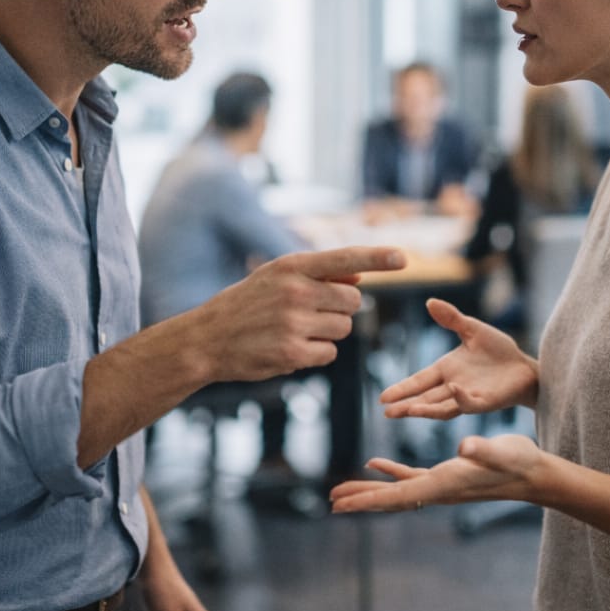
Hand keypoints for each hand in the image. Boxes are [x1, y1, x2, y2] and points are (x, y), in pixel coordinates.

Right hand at [191, 245, 406, 382]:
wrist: (206, 338)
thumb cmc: (246, 304)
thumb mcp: (275, 277)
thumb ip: (317, 275)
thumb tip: (358, 277)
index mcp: (292, 266)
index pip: (344, 257)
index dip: (376, 257)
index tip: (403, 257)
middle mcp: (295, 291)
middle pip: (353, 300)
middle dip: (341, 308)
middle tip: (311, 312)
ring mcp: (294, 323)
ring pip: (344, 328)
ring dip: (328, 332)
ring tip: (294, 329)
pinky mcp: (293, 352)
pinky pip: (330, 353)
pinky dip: (317, 353)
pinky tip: (289, 347)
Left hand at [329, 434, 542, 512]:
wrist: (534, 474)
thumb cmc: (519, 461)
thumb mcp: (501, 451)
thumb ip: (484, 449)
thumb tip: (465, 447)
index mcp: (443, 484)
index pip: (398, 495)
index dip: (367, 499)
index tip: (341, 505)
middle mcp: (437, 489)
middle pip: (390, 498)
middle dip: (360, 499)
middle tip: (330, 502)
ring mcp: (440, 485)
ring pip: (396, 489)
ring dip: (369, 490)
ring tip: (341, 491)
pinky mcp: (446, 476)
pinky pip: (410, 477)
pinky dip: (390, 472)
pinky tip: (374, 464)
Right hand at [380, 298, 537, 419]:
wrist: (525, 366)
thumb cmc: (499, 350)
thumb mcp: (472, 329)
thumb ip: (452, 318)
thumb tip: (429, 302)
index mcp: (446, 370)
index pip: (419, 381)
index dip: (402, 389)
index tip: (383, 397)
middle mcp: (452, 387)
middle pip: (424, 399)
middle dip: (405, 406)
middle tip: (387, 413)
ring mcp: (468, 397)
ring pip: (441, 408)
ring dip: (425, 410)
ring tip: (407, 411)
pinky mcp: (485, 402)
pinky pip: (470, 403)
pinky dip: (461, 399)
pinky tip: (453, 390)